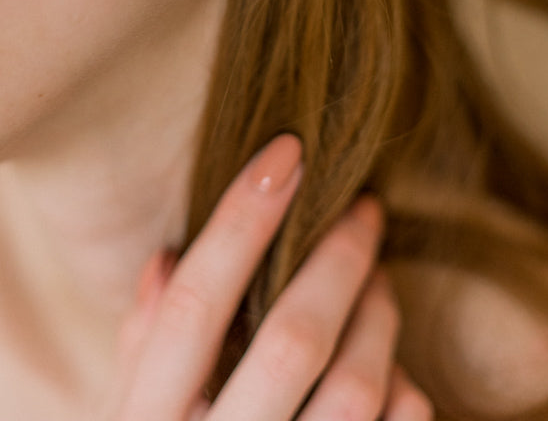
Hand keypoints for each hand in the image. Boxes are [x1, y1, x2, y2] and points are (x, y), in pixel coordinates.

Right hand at [106, 135, 431, 419]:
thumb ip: (142, 348)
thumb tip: (168, 258)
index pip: (194, 304)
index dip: (242, 219)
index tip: (288, 151)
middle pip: (291, 339)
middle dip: (338, 259)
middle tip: (364, 208)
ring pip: (355, 390)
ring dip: (380, 319)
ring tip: (381, 279)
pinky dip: (405, 396)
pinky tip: (396, 370)